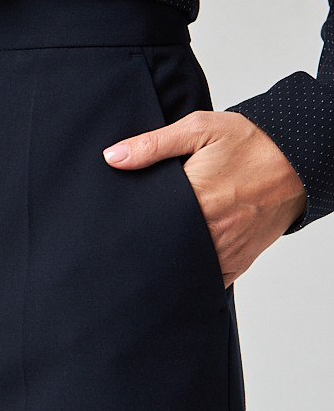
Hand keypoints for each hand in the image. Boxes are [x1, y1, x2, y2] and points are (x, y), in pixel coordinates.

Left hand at [102, 110, 306, 287]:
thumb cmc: (251, 143)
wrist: (298, 162)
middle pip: (162, 249)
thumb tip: (113, 157)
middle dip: (143, 245)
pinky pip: (205, 280)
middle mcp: (213, 231)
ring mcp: (225, 251)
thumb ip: (153, 144)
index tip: (113, 223)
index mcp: (198, 198)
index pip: (148, 223)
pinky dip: (189, 274)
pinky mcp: (236, 264)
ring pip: (182, 269)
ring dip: (165, 262)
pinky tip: (175, 263)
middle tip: (124, 240)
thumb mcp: (200, 130)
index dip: (129, 224)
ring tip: (148, 250)